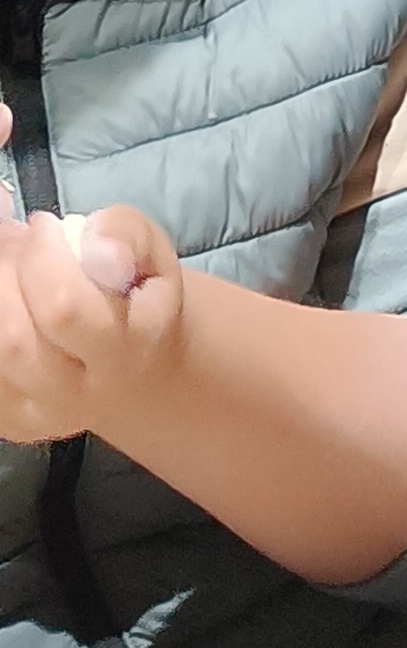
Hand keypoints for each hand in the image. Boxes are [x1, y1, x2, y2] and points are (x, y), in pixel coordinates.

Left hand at [0, 205, 182, 445]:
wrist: (136, 368)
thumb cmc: (139, 299)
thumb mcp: (152, 252)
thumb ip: (125, 236)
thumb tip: (95, 251)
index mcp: (127, 351)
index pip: (63, 306)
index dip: (40, 256)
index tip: (45, 225)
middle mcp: (82, 395)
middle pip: (15, 339)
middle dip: (6, 274)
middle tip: (16, 242)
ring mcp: (40, 416)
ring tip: (10, 267)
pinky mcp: (11, 422)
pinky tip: (10, 296)